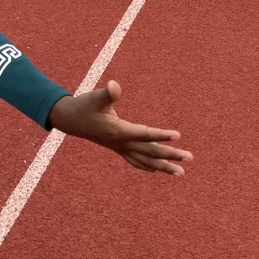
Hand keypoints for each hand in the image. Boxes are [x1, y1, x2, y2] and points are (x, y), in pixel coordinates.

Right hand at [48, 80, 192, 175]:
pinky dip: (149, 166)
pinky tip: (158, 170)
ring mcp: (120, 148)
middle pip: (149, 151)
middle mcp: (121, 143)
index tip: (178, 136)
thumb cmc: (84, 106)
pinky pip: (136, 161)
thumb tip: (114, 86)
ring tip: (181, 173)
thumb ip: (106, 94)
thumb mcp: (94, 97)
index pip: (144, 134)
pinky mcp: (118, 148)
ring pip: (145, 161)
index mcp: (118, 131)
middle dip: (170, 155)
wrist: (69, 120)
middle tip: (189, 158)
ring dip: (163, 166)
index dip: (161, 135)